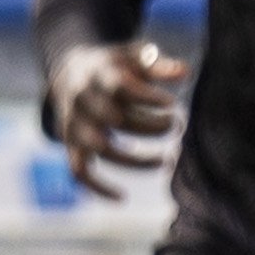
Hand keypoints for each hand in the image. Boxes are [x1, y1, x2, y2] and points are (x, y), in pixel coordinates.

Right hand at [51, 41, 186, 196]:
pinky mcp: (71, 144)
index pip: (121, 88)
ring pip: (102, 149)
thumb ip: (157, 64)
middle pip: (115, 119)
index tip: (172, 104)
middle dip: (150, 126)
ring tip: (167, 161)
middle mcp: (81, 100)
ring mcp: (74, 124)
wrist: (69, 71)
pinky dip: (97, 187)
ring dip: (137, 160)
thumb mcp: (132, 57)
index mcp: (96, 74)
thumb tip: (184, 72)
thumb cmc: (113, 66)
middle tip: (175, 125)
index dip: (149, 98)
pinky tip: (122, 197)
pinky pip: (78, 170)